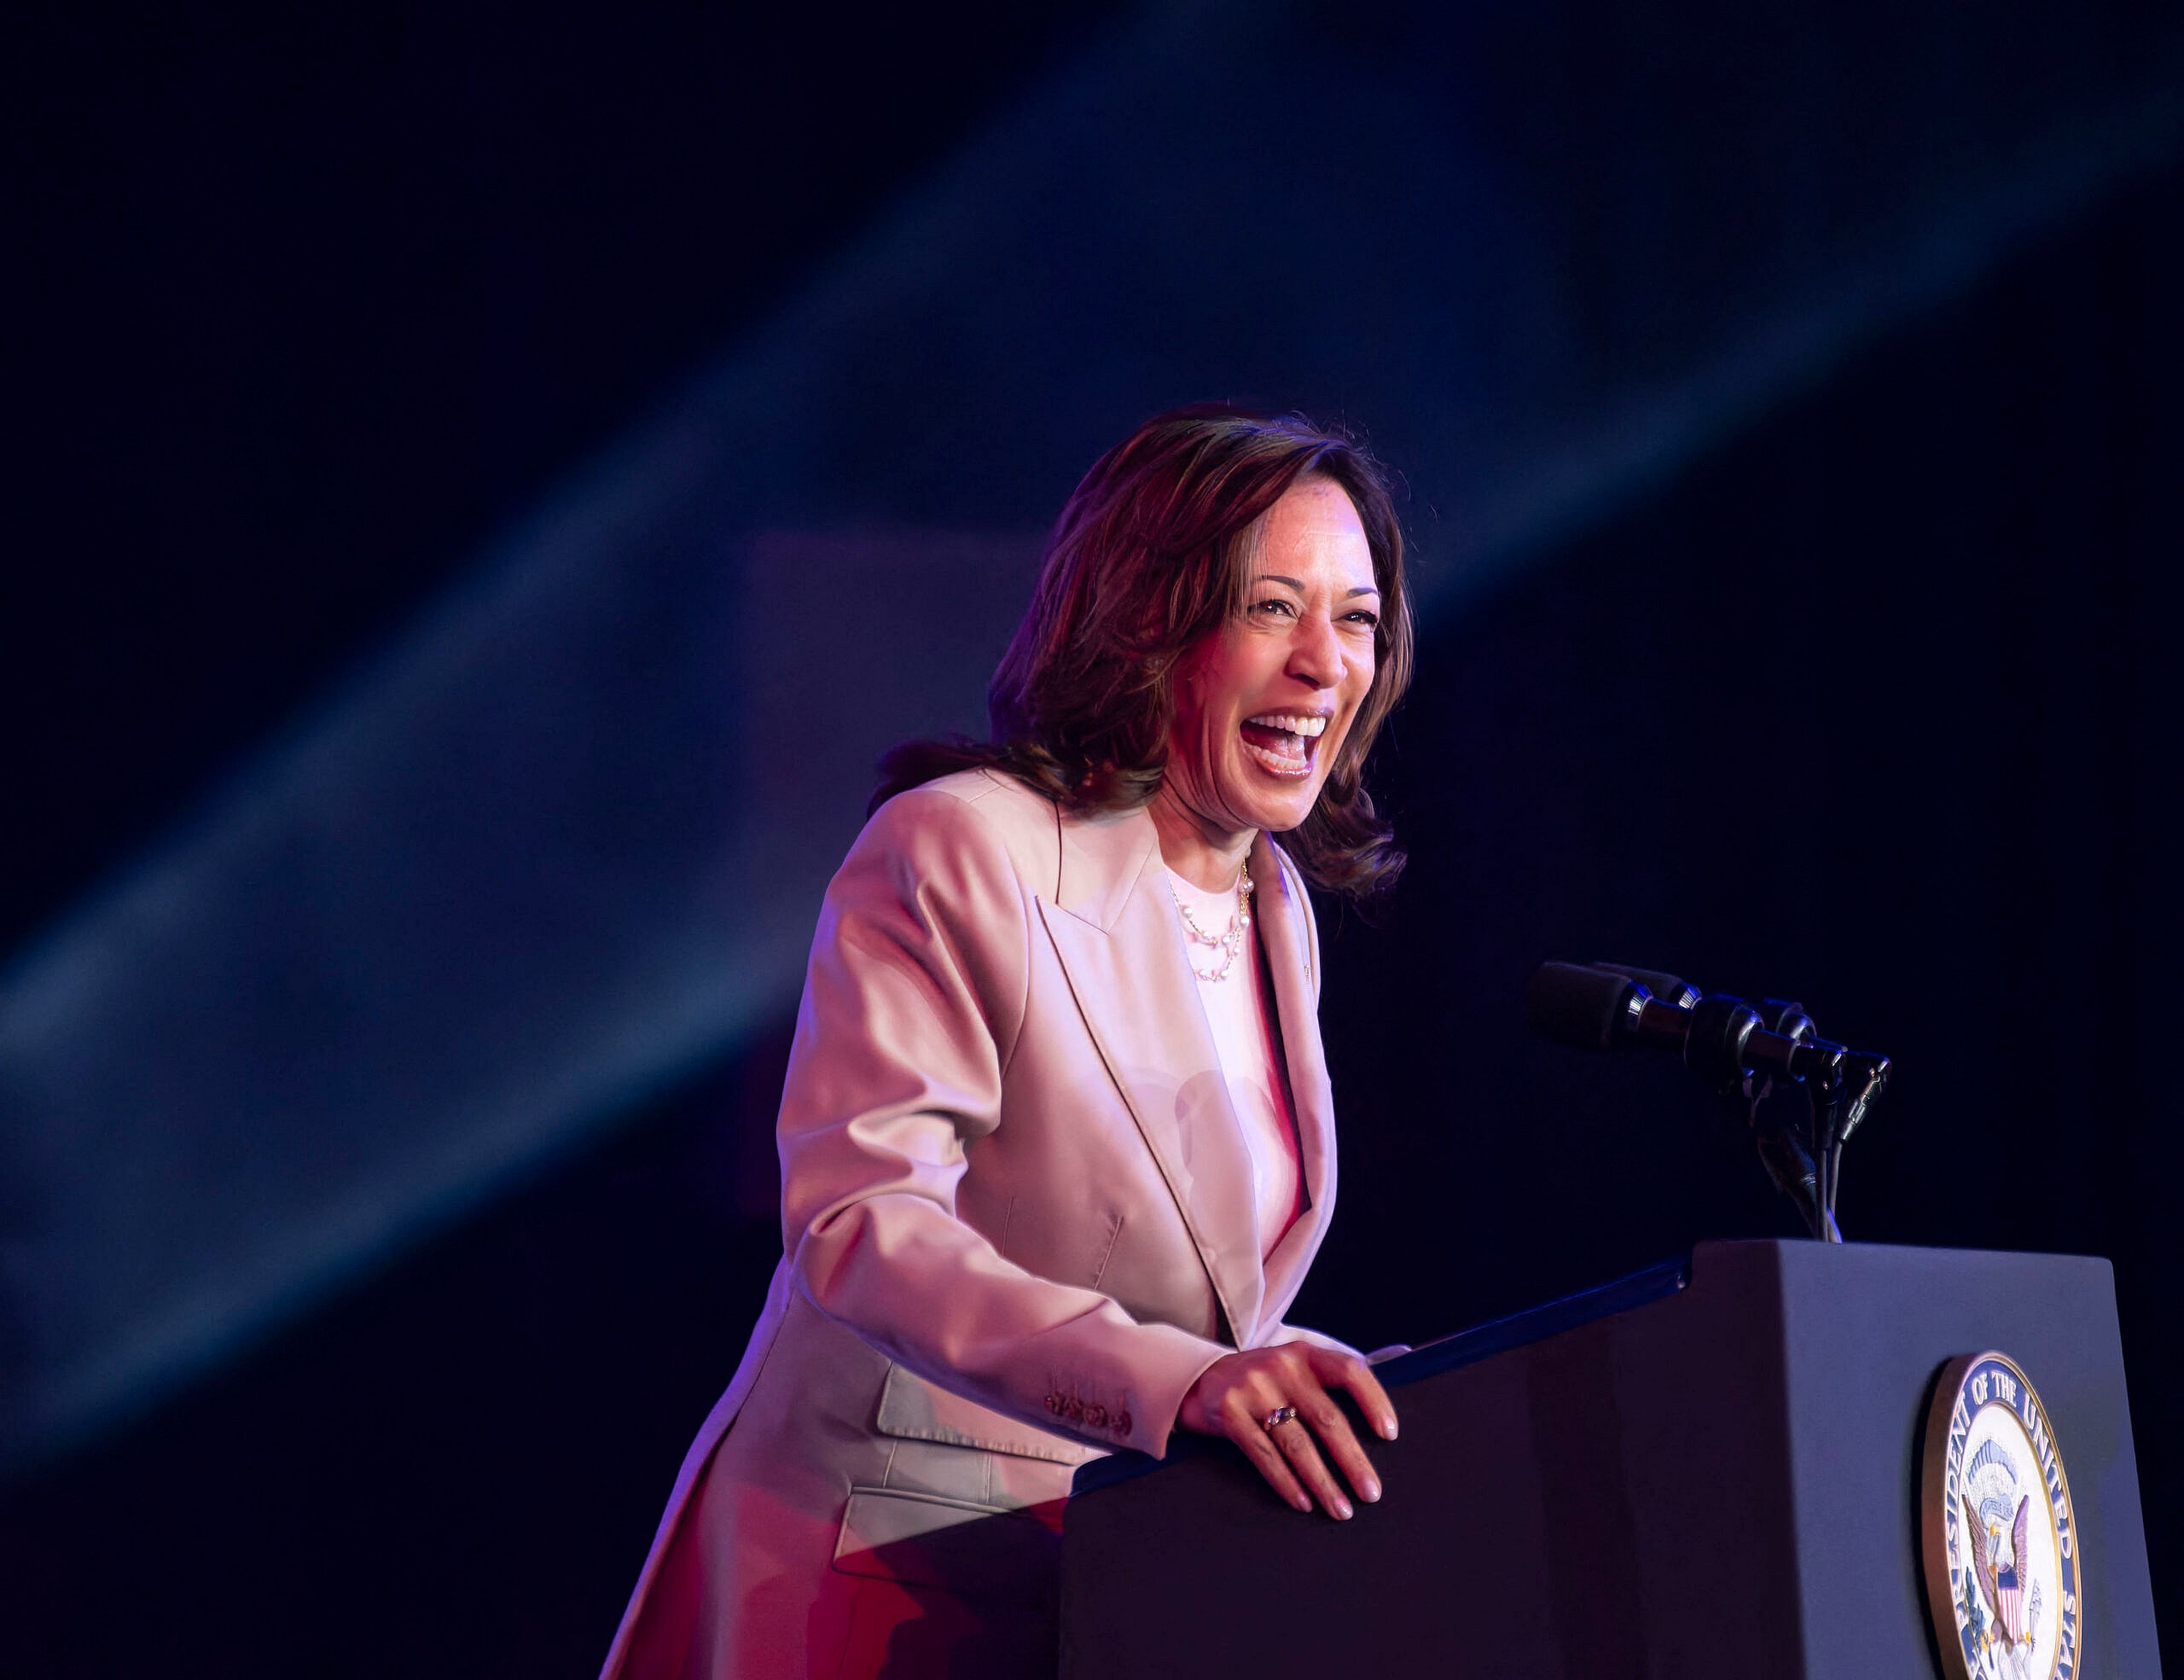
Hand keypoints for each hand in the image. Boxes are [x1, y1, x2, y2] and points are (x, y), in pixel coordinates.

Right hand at [1176, 1342, 1397, 1518]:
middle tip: (1371, 1492)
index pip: (1350, 1370)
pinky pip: (1265, 1455)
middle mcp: (1282, 1366)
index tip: (1389, 1434)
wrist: (1199, 1378)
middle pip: (1327, 1418)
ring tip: (1341, 1508)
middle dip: (1352, 1460)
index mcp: (1305, 1354)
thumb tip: (1379, 1424)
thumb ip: (1327, 1384)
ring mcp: (1253, 1388)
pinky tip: (1304, 1502)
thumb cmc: (1262, 1382)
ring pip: (1297, 1443)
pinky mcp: (1229, 1411)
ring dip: (1323, 1481)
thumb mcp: (1293, 1369)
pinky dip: (1287, 1483)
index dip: (1373, 1401)